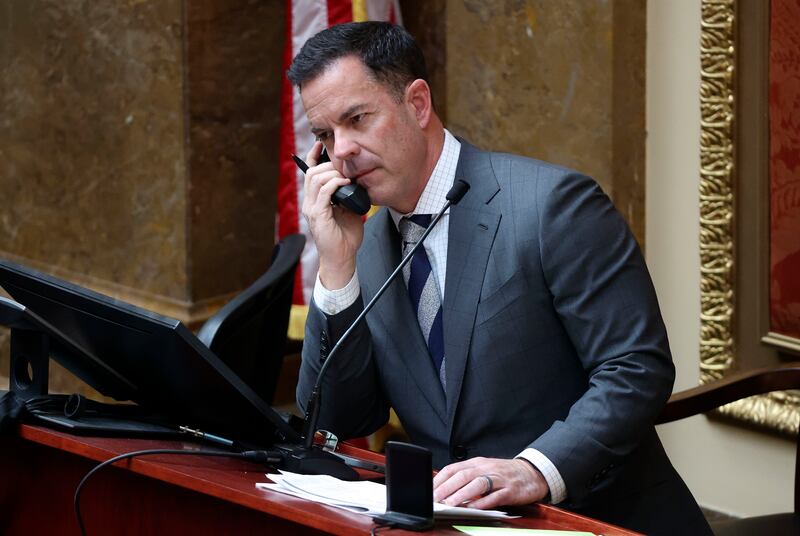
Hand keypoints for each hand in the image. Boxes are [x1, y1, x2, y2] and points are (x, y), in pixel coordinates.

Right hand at [301, 142, 364, 288]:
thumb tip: (355, 182)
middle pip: (312, 172)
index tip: (321, 145)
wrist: (342, 258)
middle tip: (345, 168)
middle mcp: (310, 203)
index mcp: (315, 201)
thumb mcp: (348, 211)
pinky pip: (323, 192)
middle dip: (329, 165)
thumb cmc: (345, 237)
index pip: (309, 173)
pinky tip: (345, 183)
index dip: (313, 157)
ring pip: (315, 179)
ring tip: (346, 176)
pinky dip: (334, 184)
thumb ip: (347, 196)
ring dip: (332, 173)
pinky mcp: (318, 216)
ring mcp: (312, 209)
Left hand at [433, 457, 548, 509]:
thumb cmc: (504, 473)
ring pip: (478, 484)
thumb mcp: (484, 469)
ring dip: (462, 494)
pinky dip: (483, 502)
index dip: (440, 479)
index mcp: (477, 463)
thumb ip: (467, 477)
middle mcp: (486, 468)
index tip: (430, 490)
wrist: (532, 473)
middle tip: (435, 499)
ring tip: (450, 504)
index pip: (454, 468)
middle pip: (463, 475)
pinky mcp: (510, 490)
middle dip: (447, 488)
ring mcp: (499, 478)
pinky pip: (495, 496)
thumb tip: (445, 488)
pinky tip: (473, 508)